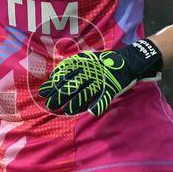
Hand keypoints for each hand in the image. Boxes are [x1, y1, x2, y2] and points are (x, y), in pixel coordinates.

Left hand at [38, 39, 162, 116]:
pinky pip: (105, 97)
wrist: (128, 60)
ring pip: (86, 92)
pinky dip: (99, 105)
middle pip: (73, 84)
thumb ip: (72, 66)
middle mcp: (91, 71)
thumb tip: (54, 75)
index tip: (44, 91)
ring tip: (66, 111)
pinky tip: (91, 112)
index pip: (65, 73)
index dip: (54, 83)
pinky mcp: (112, 87)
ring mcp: (101, 79)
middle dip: (60, 94)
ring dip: (76, 102)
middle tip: (49, 104)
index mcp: (83, 63)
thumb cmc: (103, 62)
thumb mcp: (86, 59)